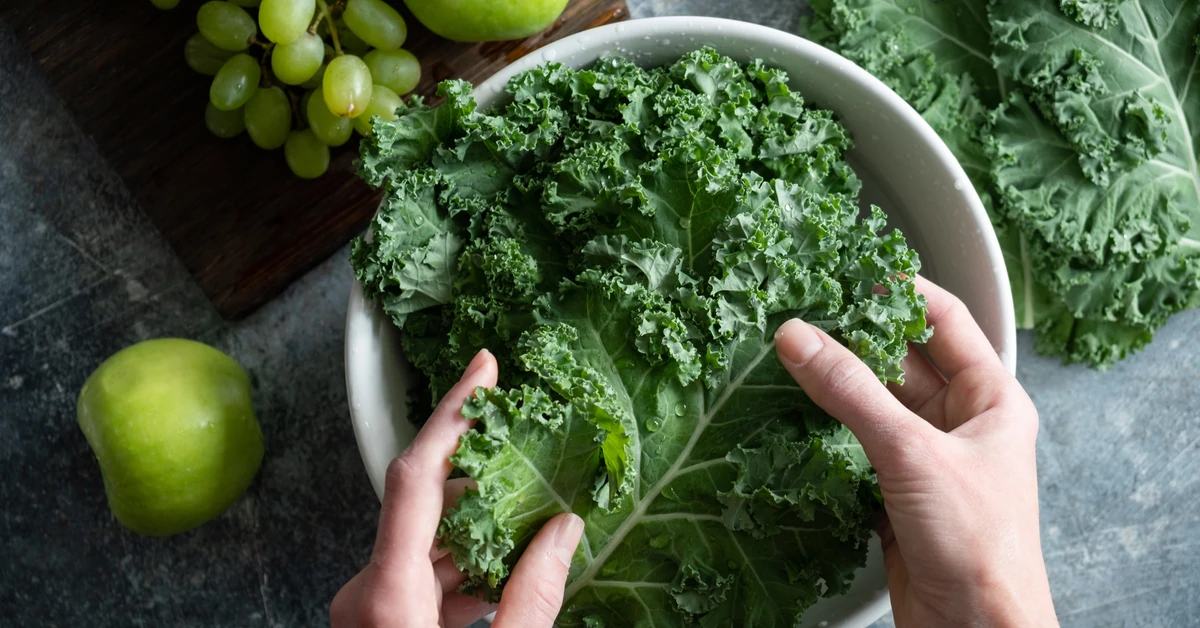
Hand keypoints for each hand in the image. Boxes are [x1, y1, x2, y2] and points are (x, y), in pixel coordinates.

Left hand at [331, 349, 584, 627]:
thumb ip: (533, 597)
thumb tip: (563, 532)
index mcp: (388, 595)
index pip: (415, 475)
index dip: (453, 413)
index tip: (482, 368)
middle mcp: (367, 592)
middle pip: (429, 509)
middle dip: (487, 481)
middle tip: (537, 455)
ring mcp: (368, 607)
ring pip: (430, 544)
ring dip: (482, 531)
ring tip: (537, 521)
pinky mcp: (378, 621)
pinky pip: (426, 576)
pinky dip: (467, 568)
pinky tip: (508, 574)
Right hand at [774, 277, 1057, 627]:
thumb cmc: (981, 547)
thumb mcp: (911, 452)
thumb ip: (850, 391)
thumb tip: (799, 338)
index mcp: (991, 400)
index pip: (944, 320)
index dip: (899, 290)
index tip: (850, 270)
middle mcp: (961, 423)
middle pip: (900, 360)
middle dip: (853, 336)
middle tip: (802, 311)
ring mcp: (927, 459)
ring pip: (873, 403)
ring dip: (835, 384)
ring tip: (786, 355)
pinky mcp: (896, 492)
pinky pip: (856, 444)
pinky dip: (826, 430)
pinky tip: (793, 416)